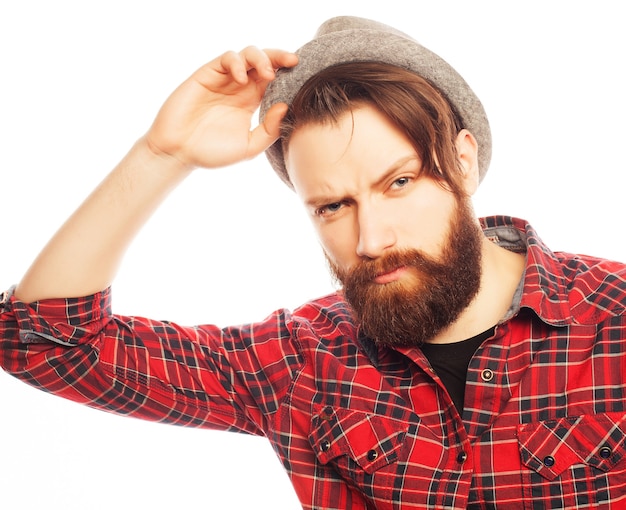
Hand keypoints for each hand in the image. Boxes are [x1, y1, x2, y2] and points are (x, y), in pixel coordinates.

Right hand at [144, 47, 297, 169]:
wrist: (179, 153)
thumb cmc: (211, 153)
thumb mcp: (248, 147)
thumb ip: (269, 130)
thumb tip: (285, 106)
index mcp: (250, 101)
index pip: (273, 79)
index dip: (287, 73)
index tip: (302, 73)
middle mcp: (238, 87)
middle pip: (263, 61)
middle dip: (279, 57)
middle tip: (292, 62)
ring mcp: (222, 80)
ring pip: (246, 55)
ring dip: (261, 58)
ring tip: (268, 74)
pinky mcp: (206, 75)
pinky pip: (225, 59)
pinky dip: (237, 63)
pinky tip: (243, 80)